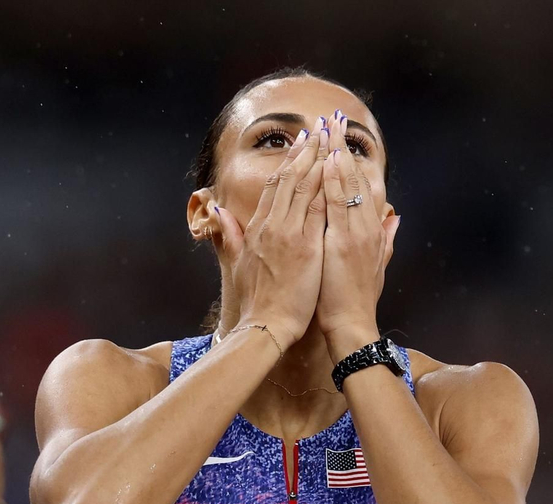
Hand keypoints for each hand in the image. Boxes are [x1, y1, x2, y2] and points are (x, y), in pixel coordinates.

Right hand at [211, 126, 327, 347]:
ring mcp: (288, 234)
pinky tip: (335, 171)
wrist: (265, 325)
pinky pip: (317, 209)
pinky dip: (326, 188)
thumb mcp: (236, 263)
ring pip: (304, 188)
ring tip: (329, 140)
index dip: (288, 163)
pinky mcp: (305, 247)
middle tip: (317, 129)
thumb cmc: (256, 300)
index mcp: (257, 229)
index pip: (274, 187)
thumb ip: (228, 235)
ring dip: (317, 161)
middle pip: (289, 179)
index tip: (299, 144)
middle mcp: (272, 226)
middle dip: (304, 152)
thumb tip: (217, 213)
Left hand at [316, 110, 399, 356]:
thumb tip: (396, 218)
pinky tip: (325, 159)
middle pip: (355, 177)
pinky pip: (336, 204)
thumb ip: (386, 240)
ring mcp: (356, 233)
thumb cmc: (356, 302)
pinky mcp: (344, 242)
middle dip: (343, 146)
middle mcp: (367, 228)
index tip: (342, 137)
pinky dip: (332, 180)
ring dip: (336, 153)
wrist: (352, 327)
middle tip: (335, 118)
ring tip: (328, 127)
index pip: (363, 185)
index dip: (352, 159)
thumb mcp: (376, 267)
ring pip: (346, 185)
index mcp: (371, 232)